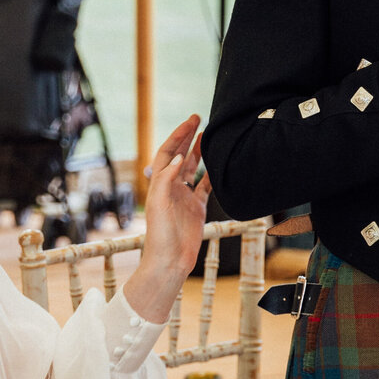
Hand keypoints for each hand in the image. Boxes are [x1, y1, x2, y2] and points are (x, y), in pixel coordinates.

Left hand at [125, 116, 208, 324]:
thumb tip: (181, 155)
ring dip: (199, 150)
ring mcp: (184, 197)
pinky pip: (205, 185)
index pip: (168, 153)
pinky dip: (212, 173)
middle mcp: (171, 187)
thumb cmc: (160, 236)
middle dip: (187, 136)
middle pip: (179, 155)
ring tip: (208, 134)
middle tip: (198, 117)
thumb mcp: (159, 204)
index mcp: (159, 184)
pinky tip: (219, 163)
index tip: (191, 122)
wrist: (170, 261)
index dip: (178, 136)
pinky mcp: (197, 208)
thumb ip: (167, 178)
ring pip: (193, 167)